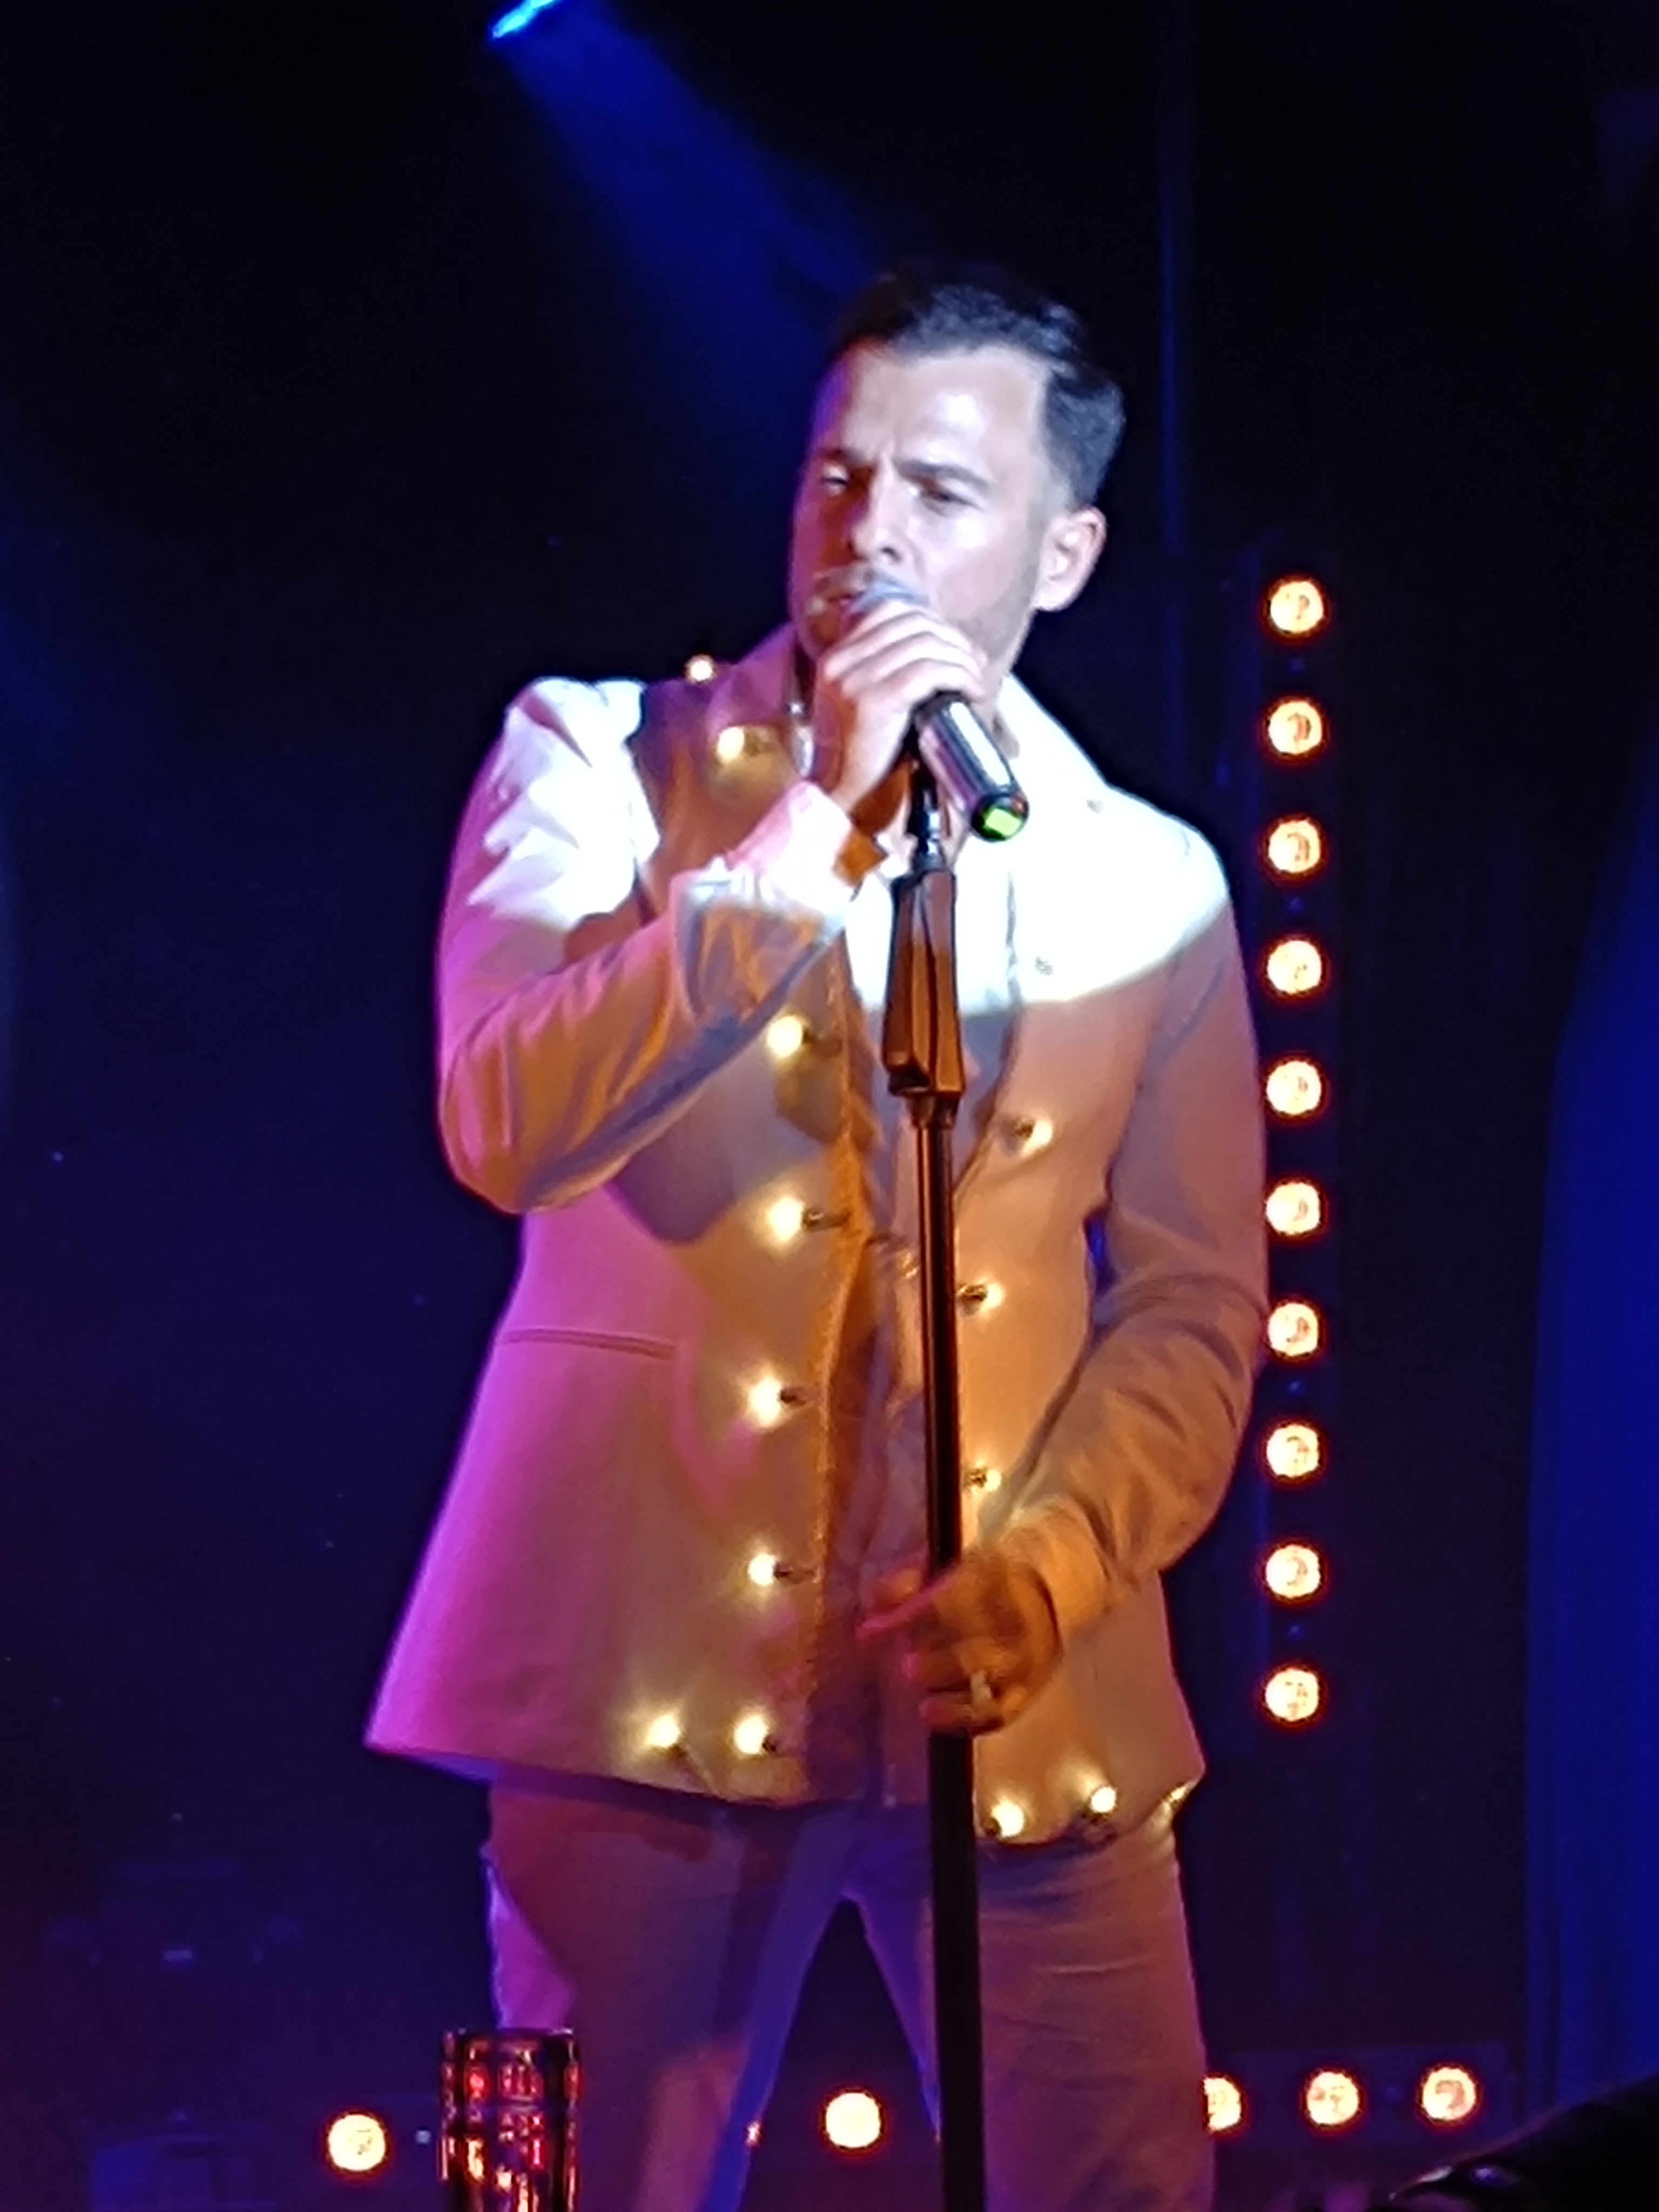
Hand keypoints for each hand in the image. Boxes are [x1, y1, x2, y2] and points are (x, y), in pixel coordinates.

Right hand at [809, 596, 989, 836]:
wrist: (841, 800)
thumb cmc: (864, 758)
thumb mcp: (868, 703)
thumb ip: (889, 673)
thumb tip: (941, 650)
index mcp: (837, 657)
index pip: (890, 611)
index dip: (932, 621)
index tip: (957, 645)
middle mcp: (841, 662)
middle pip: (911, 623)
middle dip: (953, 639)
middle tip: (975, 663)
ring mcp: (853, 680)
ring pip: (924, 645)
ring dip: (961, 658)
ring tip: (976, 680)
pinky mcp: (872, 702)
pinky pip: (928, 672)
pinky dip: (958, 676)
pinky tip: (971, 690)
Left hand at [858, 1547, 1061, 1733]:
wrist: (1048, 1589)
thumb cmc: (980, 1578)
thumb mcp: (946, 1563)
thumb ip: (907, 1581)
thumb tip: (874, 1607)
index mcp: (990, 1578)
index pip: (945, 1602)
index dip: (904, 1619)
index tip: (868, 1635)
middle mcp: (1014, 1619)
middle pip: (977, 1645)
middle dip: (940, 1661)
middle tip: (908, 1667)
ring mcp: (1026, 1656)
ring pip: (993, 1682)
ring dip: (957, 1698)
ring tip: (925, 1709)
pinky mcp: (1030, 1687)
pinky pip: (1001, 1711)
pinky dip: (970, 1721)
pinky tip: (939, 1721)